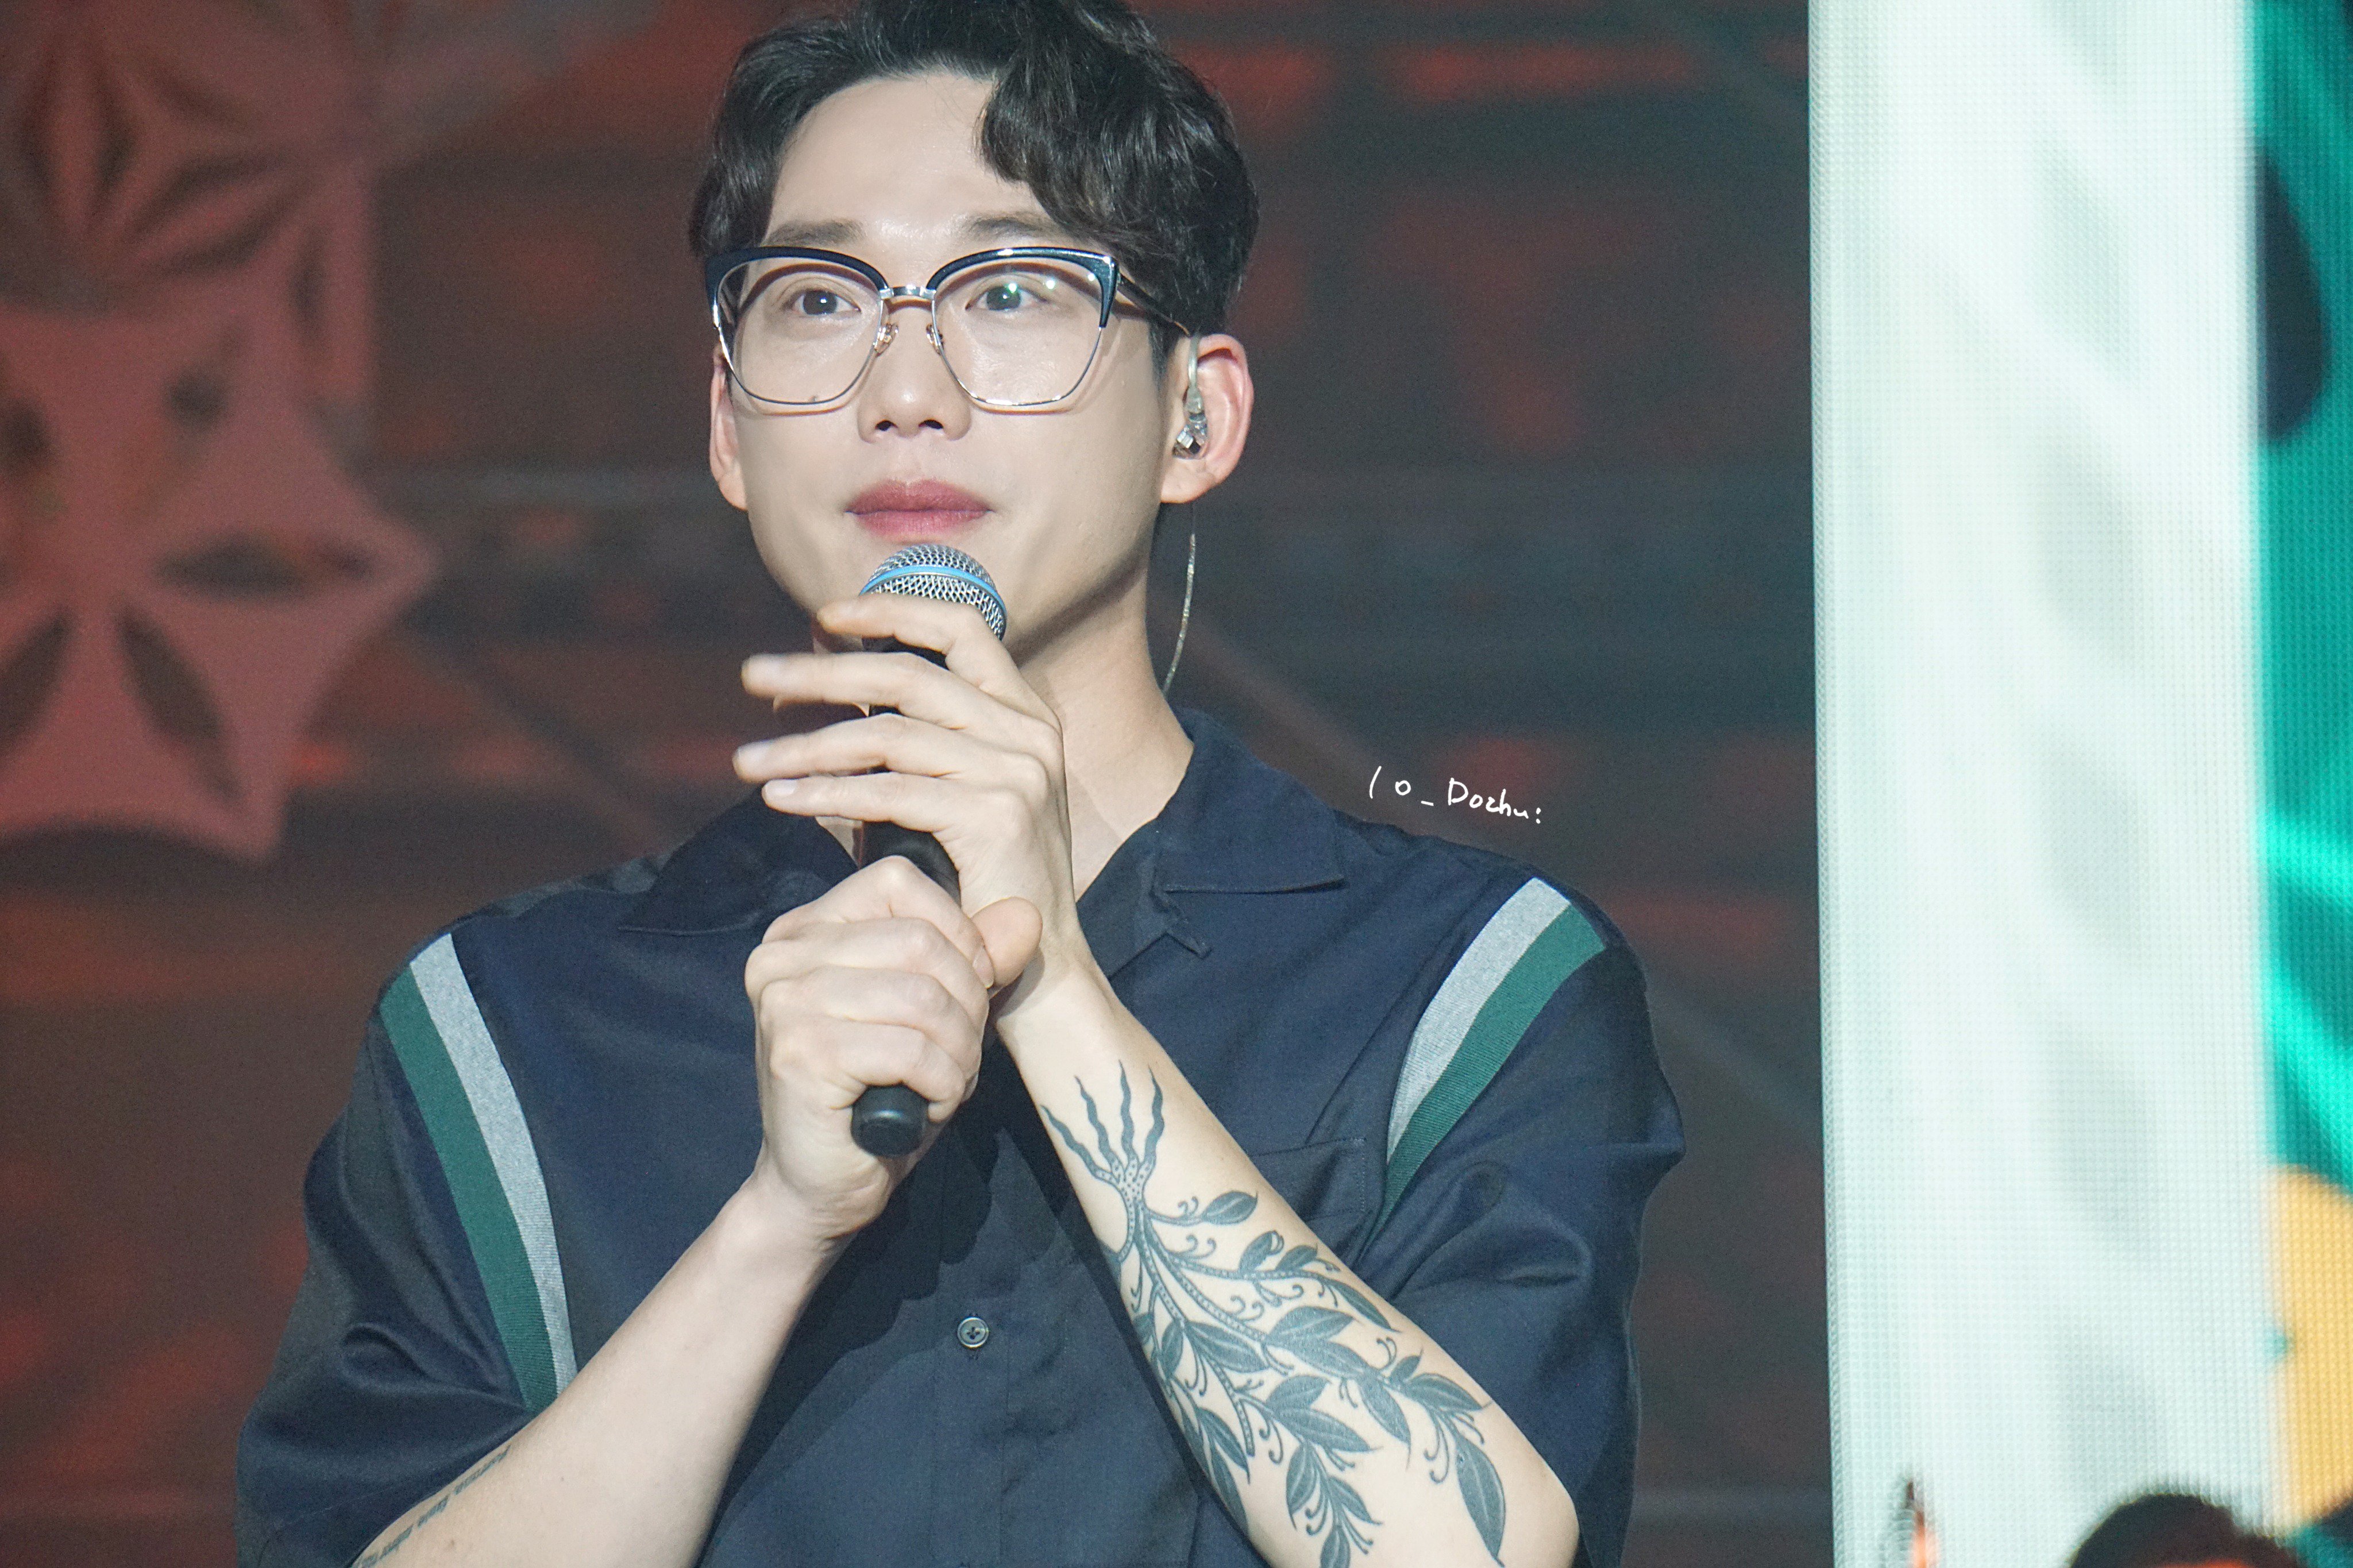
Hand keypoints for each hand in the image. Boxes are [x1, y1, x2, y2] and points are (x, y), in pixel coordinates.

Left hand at [735, 593, 1085, 1008]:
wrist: (1035, 965)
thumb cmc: (978, 883)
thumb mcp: (950, 793)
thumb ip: (904, 741)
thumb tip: (821, 694)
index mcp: (1024, 714)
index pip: (963, 628)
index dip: (892, 610)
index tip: (825, 616)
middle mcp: (1027, 731)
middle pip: (908, 674)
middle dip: (821, 670)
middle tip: (752, 675)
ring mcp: (1017, 770)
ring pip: (888, 733)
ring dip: (805, 745)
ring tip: (747, 761)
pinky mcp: (996, 815)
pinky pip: (889, 791)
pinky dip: (826, 792)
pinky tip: (781, 799)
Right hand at [739, 856, 1000, 1245]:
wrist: (821, 1186)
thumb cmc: (883, 1092)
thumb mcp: (940, 1012)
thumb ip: (977, 958)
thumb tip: (1027, 913)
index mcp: (805, 929)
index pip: (899, 881)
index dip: (957, 934)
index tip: (968, 990)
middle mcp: (782, 955)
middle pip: (921, 942)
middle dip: (967, 1003)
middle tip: (962, 1053)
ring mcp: (784, 1002)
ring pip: (922, 997)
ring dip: (959, 1049)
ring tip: (949, 1080)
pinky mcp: (799, 1054)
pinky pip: (911, 1050)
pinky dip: (943, 1083)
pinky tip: (929, 1105)